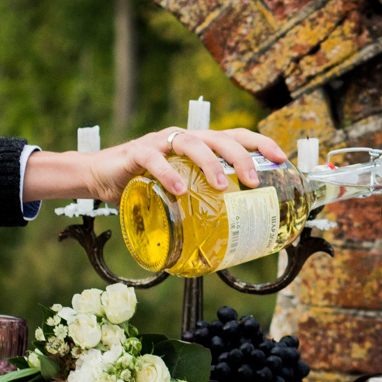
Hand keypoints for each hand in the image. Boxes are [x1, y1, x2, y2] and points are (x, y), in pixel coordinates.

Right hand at [86, 127, 286, 200]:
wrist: (99, 177)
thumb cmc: (144, 186)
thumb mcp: (178, 196)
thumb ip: (199, 209)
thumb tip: (230, 244)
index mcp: (199, 146)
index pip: (236, 136)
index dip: (261, 144)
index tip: (282, 159)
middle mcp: (184, 139)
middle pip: (220, 138)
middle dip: (242, 157)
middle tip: (254, 182)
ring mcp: (160, 143)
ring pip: (192, 142)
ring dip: (211, 163)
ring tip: (223, 187)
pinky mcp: (136, 152)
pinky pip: (155, 160)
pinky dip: (169, 174)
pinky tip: (180, 191)